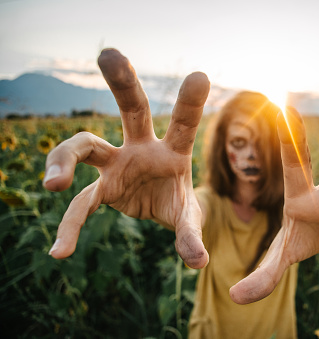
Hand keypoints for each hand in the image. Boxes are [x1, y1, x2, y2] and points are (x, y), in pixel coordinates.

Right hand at [44, 49, 209, 268]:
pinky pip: (80, 201)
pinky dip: (70, 225)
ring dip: (64, 157)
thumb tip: (198, 261)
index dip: (190, 101)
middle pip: (131, 108)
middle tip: (108, 53)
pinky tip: (60, 251)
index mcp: (174, 150)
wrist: (161, 209)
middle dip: (122, 82)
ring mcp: (117, 163)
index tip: (200, 75)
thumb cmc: (178, 202)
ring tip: (53, 185)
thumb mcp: (188, 217)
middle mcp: (142, 147)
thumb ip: (191, 234)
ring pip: (85, 145)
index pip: (182, 123)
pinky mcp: (101, 186)